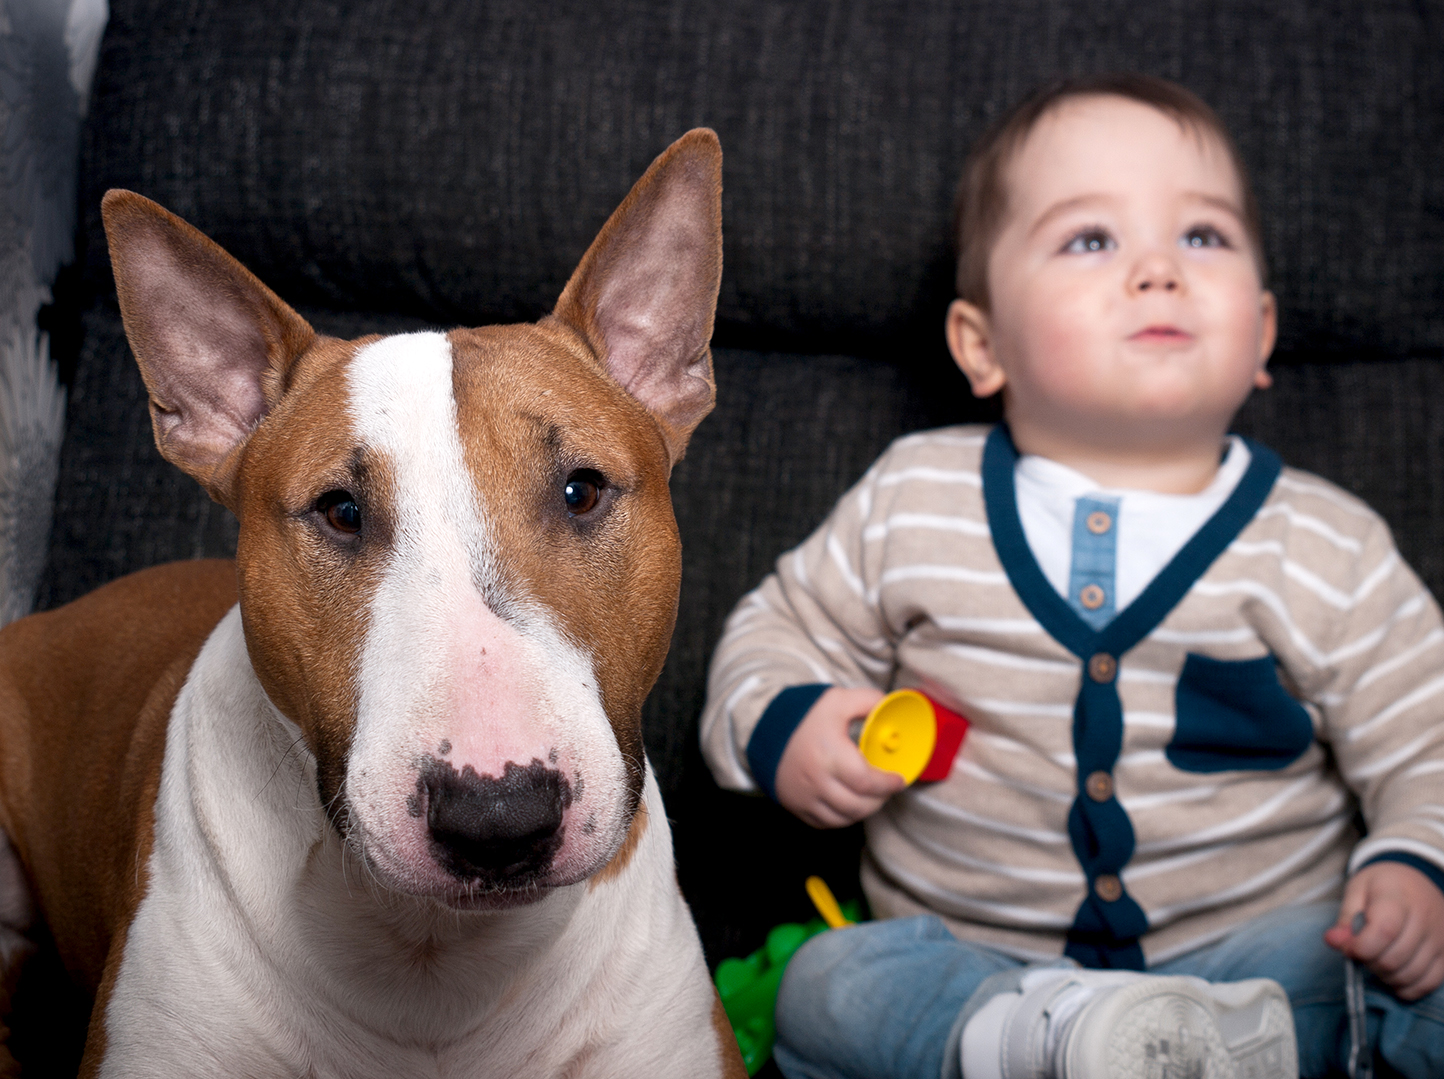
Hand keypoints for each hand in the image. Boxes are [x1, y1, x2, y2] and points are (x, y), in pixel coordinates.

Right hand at [773, 686, 905, 828]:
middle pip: (858, 805)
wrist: (764, 729)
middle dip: (880, 799)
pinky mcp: (797, 806)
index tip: (898, 780)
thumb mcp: (837, 699)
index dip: (887, 785)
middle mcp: (817, 780)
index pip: (866, 782)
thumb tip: (890, 709)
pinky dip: (843, 818)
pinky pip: (826, 823)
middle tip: (887, 789)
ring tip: (871, 797)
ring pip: (844, 818)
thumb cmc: (803, 715)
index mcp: (830, 754)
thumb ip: (868, 701)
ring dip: (864, 810)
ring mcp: (806, 797)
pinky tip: (850, 804)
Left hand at [1324, 861, 1443, 999]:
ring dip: (1385, 976)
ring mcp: (1440, 939)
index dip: (1361, 947)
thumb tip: (1333, 942)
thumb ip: (1345, 918)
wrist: (1416, 881)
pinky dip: (1406, 987)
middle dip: (1369, 962)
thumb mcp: (1357, 890)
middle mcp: (1426, 919)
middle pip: (1394, 958)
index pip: (1384, 931)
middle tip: (1361, 952)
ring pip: (1410, 975)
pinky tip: (1393, 975)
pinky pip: (1428, 983)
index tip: (1348, 947)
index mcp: (1399, 897)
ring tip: (1376, 959)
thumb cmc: (1381, 886)